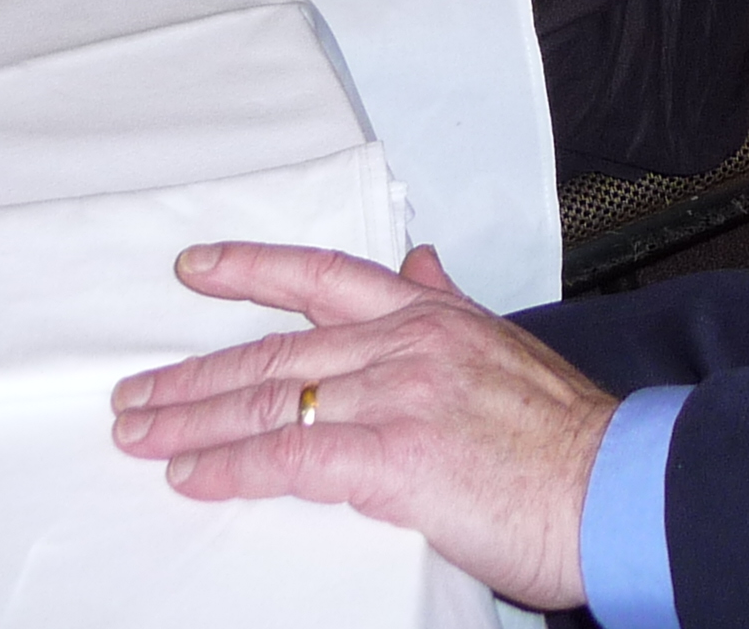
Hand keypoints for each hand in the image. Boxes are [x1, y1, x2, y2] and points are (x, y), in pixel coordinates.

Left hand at [112, 243, 609, 613]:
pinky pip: (290, 456)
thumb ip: (450, 304)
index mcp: (432, 316)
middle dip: (195, 374)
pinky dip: (232, 465)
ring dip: (193, 422)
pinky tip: (191, 476)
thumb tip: (419, 263)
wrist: (613, 485)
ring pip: (271, 401)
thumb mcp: (506, 345)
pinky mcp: (393, 456)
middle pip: (276, 351)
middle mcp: (406, 344)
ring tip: (140, 436)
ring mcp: (397, 396)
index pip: (324, 277)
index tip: (194, 268)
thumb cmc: (566, 437)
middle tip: (134, 393)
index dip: (251, 269)